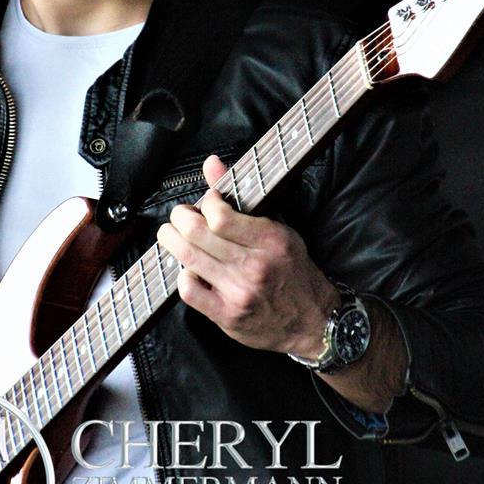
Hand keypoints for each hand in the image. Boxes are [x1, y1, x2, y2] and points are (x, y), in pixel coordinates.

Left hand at [157, 154, 338, 358]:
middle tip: (179, 216)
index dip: (205, 203)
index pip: (220, 215)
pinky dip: (182, 276)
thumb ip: (241, 195)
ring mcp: (239, 292)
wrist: (312, 320)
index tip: (206, 203)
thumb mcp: (279, 227)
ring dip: (172, 241)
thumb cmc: (293, 269)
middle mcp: (254, 265)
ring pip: (188, 259)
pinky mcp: (228, 316)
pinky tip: (189, 269)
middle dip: (179, 218)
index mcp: (270, 239)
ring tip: (172, 235)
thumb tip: (212, 163)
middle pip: (197, 233)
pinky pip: (189, 291)